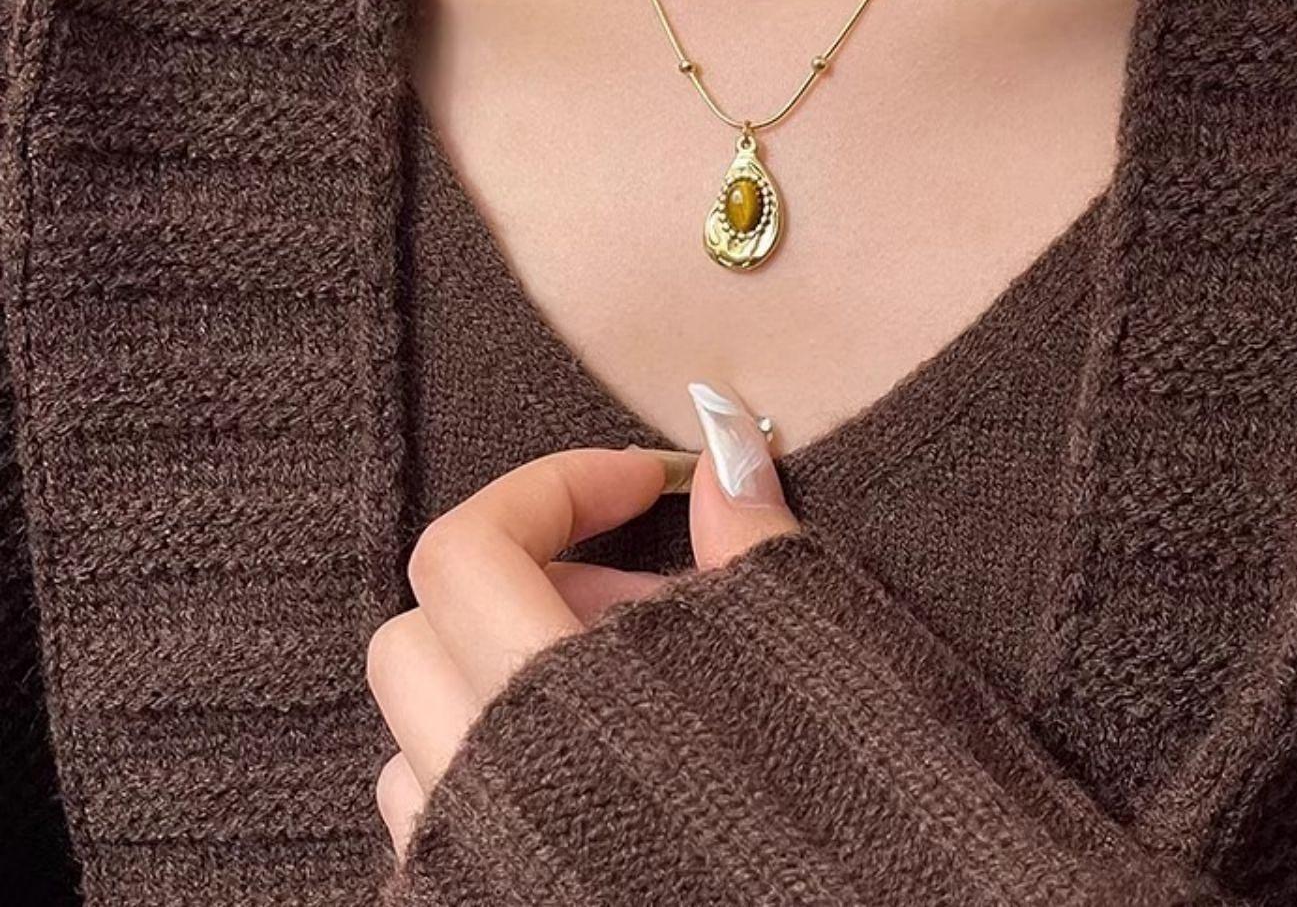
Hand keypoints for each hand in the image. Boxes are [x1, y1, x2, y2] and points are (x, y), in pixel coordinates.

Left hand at [366, 380, 797, 858]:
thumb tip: (723, 443)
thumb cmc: (865, 823)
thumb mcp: (816, 662)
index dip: (558, 484)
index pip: (471, 548)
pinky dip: (506, 765)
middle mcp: (484, 795)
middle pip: (420, 628)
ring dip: (511, 679)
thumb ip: (749, 540)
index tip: (656, 483)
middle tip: (658, 602)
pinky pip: (444, 821)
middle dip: (537, 581)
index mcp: (556, 714)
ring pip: (421, 733)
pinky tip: (617, 780)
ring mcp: (474, 875)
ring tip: (644, 697)